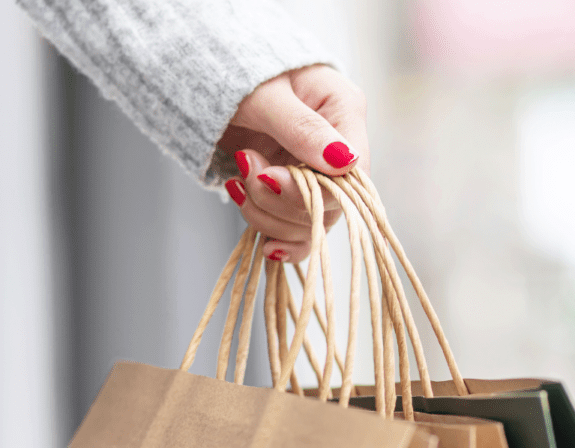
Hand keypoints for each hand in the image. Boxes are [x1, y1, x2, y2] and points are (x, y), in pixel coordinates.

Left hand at [217, 64, 368, 261]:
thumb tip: (344, 162)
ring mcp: (316, 172)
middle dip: (281, 200)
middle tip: (246, 168)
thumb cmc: (236, 67)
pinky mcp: (293, 191)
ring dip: (268, 215)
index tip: (269, 177)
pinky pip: (295, 230)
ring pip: (310, 222)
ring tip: (238, 180)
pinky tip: (261, 238)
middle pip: (331, 204)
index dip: (314, 190)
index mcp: (344, 112)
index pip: (352, 172)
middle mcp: (337, 148)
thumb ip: (301, 127)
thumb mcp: (266, 93)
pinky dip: (273, 234)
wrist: (206, 70)